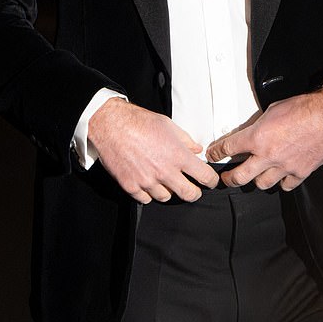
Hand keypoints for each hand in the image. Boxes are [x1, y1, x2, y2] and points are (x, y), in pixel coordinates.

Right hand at [88, 98, 218, 203]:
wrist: (111, 125)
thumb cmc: (139, 122)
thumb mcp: (168, 125)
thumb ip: (185, 140)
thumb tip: (196, 149)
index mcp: (178, 155)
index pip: (204, 176)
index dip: (211, 180)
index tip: (210, 181)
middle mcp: (164, 172)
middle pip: (189, 194)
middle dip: (195, 193)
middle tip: (193, 189)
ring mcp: (147, 181)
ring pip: (166, 197)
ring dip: (169, 190)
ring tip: (165, 180)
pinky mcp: (131, 186)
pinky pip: (145, 199)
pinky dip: (149, 193)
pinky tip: (148, 182)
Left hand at [206, 84, 322, 191]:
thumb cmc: (304, 108)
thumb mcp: (272, 110)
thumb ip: (259, 125)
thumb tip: (253, 132)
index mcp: (258, 137)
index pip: (228, 148)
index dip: (217, 153)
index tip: (213, 155)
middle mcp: (268, 154)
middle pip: (239, 176)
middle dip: (229, 178)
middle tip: (226, 177)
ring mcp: (284, 166)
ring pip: (261, 184)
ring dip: (256, 180)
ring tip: (254, 176)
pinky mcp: (300, 172)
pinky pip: (285, 185)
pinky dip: (281, 182)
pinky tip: (279, 177)